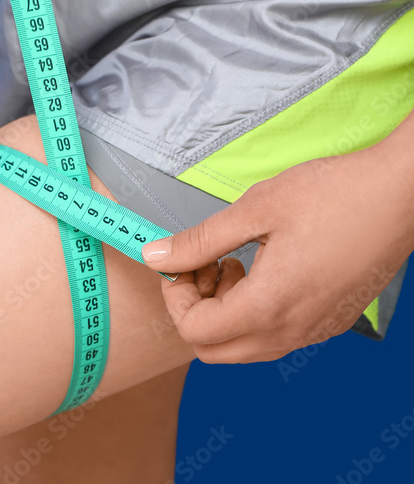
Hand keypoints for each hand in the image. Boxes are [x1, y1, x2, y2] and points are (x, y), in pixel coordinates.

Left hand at [141, 142, 413, 362]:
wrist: (398, 196)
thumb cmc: (332, 194)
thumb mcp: (255, 209)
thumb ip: (201, 240)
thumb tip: (155, 256)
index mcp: (269, 305)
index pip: (195, 332)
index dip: (175, 296)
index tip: (180, 259)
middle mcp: (292, 331)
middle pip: (215, 351)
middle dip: (195, 309)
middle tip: (203, 263)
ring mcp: (315, 331)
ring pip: (247, 347)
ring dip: (224, 313)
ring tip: (234, 260)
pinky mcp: (330, 323)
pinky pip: (276, 337)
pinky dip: (254, 313)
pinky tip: (264, 267)